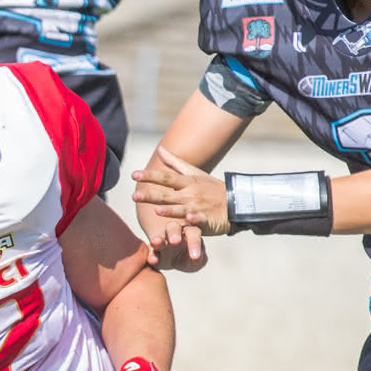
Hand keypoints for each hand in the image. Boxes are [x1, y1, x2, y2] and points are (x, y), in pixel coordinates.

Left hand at [132, 147, 227, 268]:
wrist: (236, 202)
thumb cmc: (212, 188)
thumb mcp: (195, 173)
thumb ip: (175, 163)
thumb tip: (160, 149)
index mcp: (187, 182)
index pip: (165, 178)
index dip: (150, 176)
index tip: (133, 174)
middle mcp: (190, 194)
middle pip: (168, 195)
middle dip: (151, 196)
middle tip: (134, 196)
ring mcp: (198, 207)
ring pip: (181, 209)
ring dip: (170, 210)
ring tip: (157, 210)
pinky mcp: (206, 220)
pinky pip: (199, 221)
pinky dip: (194, 220)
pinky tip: (188, 220)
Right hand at [143, 222, 208, 271]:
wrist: (173, 260)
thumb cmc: (188, 257)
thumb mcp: (196, 261)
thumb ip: (199, 260)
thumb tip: (197, 259)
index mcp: (191, 232)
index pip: (193, 233)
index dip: (195, 242)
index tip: (195, 257)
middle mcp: (176, 232)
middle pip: (174, 228)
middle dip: (174, 232)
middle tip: (175, 242)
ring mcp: (162, 239)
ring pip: (159, 236)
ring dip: (158, 239)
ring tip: (156, 242)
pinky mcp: (152, 248)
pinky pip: (150, 250)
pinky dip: (151, 255)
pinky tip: (152, 261)